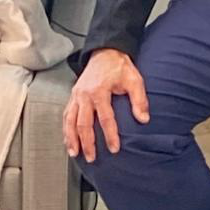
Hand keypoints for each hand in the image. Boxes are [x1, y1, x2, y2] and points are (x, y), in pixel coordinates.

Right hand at [63, 48, 148, 162]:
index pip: (105, 118)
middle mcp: (85, 94)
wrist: (105, 52)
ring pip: (70, 120)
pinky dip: (66, 129)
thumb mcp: (134, 80)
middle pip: (83, 123)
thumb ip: (139, 99)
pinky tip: (68, 140)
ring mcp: (77, 95)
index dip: (110, 135)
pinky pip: (66, 115)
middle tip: (92, 157)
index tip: (114, 148)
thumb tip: (143, 119)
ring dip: (72, 138)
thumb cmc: (119, 66)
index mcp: (99, 90)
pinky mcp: (73, 95)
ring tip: (75, 153)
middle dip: (87, 142)